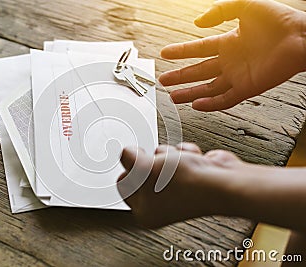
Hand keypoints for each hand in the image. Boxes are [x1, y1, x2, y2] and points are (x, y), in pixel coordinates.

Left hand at [117, 143, 247, 227]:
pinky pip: (177, 156)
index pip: (123, 183)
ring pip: (160, 159)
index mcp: (144, 211)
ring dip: (169, 154)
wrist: (223, 182)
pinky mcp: (190, 176)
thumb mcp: (144, 168)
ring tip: (179, 162)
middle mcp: (160, 203)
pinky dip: (185, 153)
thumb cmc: (186, 183)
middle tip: (160, 164)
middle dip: (152, 160)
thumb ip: (128, 158)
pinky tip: (192, 160)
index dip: (129, 168)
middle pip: (142, 169)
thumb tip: (126, 153)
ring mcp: (176, 189)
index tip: (138, 163)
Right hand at [159, 0, 305, 110]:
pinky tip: (197, 105)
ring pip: (208, 88)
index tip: (164, 53)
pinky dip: (211, 104)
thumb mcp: (244, 5)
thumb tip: (197, 24)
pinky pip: (226, 99)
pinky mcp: (248, 88)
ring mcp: (238, 76)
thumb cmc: (279, 20)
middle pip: (198, 72)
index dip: (180, 52)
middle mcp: (230, 61)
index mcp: (228, 42)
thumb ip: (219, 11)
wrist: (302, 37)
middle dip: (180, 77)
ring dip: (190, 93)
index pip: (198, 50)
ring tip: (173, 97)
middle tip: (163, 81)